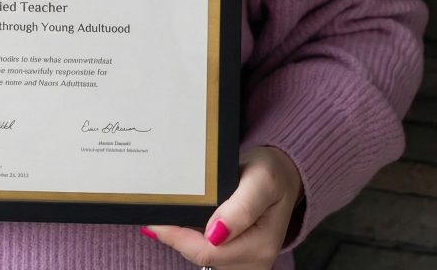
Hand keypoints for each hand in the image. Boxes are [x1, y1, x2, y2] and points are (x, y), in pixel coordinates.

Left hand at [141, 147, 302, 268]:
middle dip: (176, 238)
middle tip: (153, 216)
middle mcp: (254, 262)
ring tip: (165, 216)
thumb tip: (214, 235)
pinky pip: (208, 252)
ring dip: (182, 239)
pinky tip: (181, 222)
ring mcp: (246, 262)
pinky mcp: (238, 257)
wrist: (283, 176)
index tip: (155, 220)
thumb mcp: (261, 180)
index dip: (178, 237)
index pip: (208, 252)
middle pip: (202, 257)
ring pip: (202, 257)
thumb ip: (241, 208)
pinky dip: (191, 238)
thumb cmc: (272, 174)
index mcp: (260, 246)